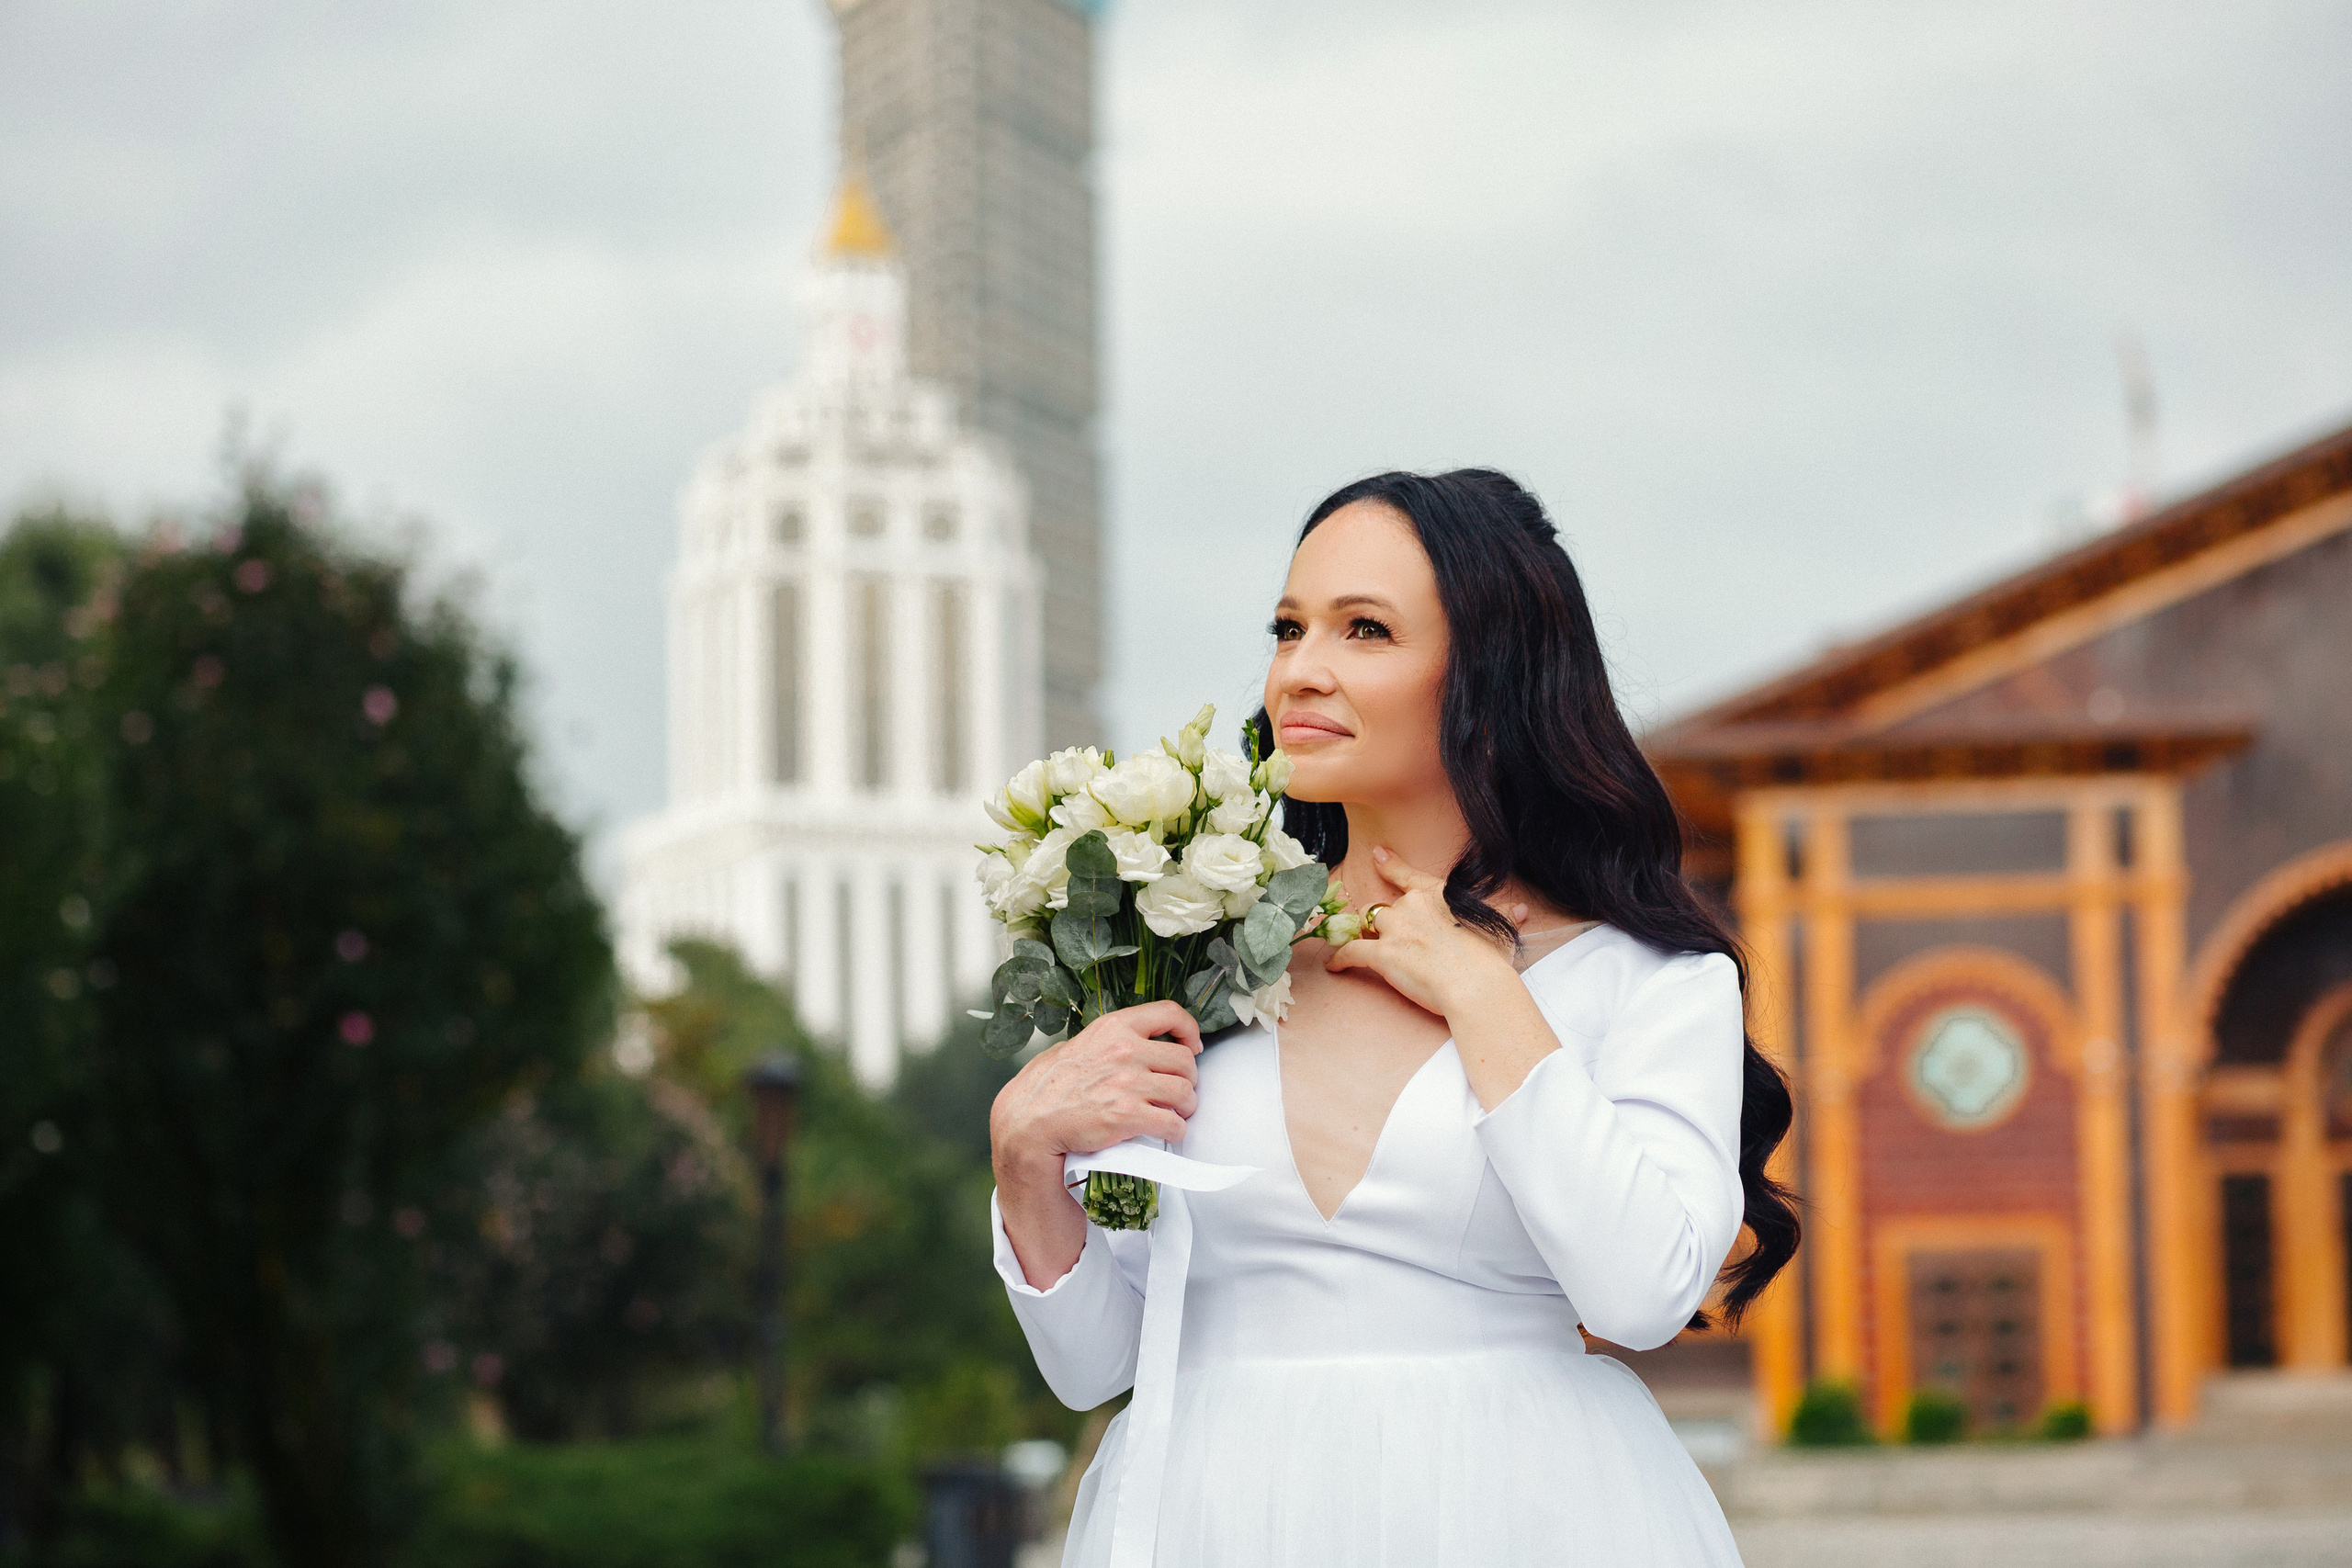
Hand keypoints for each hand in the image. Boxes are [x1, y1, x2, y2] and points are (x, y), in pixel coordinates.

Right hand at [989, 1000, 1202, 1189]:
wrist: (1030, 1123)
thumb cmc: (1049, 1088)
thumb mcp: (1077, 1045)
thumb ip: (1108, 1040)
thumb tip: (1134, 1041)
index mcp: (1114, 1028)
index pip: (1169, 1013)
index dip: (1190, 1029)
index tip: (1193, 1044)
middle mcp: (1125, 1050)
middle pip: (1184, 1060)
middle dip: (1187, 1078)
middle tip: (1178, 1091)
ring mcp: (1128, 1083)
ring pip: (1185, 1092)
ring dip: (1185, 1106)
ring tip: (1174, 1112)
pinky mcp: (1129, 1116)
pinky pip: (1173, 1123)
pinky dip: (1175, 1130)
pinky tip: (1164, 1131)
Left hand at [1324, 847, 1520, 1018]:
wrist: (1476, 983)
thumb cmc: (1491, 958)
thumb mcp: (1499, 929)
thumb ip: (1506, 916)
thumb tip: (1521, 910)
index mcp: (1437, 895)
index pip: (1408, 876)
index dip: (1390, 864)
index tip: (1377, 854)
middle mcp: (1412, 906)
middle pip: (1384, 908)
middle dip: (1381, 922)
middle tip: (1381, 934)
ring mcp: (1395, 929)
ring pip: (1366, 924)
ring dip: (1360, 934)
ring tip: (1353, 944)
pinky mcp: (1381, 954)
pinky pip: (1351, 951)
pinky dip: (1340, 958)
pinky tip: (1334, 966)